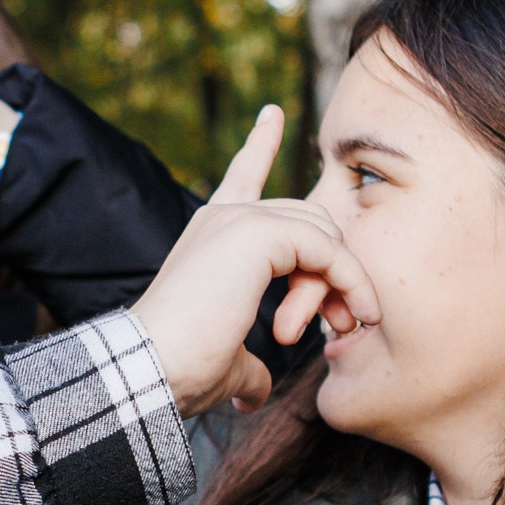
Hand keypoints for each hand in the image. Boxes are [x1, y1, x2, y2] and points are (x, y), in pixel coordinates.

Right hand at [130, 108, 379, 415]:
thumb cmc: (180, 370)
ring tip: (348, 327)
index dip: (259, 143)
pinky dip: (347, 282)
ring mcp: (240, 220)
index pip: (243, 175)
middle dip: (335, 268)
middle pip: (309, 218)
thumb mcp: (226, 360)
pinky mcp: (257, 233)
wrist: (153, 369)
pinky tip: (351, 314)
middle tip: (344, 323)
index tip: (273, 112)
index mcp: (212, 234)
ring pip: (323, 232)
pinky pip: (327, 248)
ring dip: (344, 281)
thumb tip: (254, 391)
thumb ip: (250, 364)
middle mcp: (224, 216)